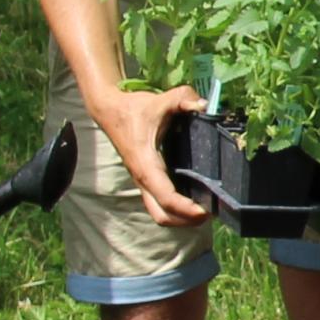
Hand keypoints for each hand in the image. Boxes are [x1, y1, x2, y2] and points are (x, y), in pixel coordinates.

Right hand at [95, 81, 209, 227]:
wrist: (109, 111)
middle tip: (210, 212)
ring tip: (205, 209)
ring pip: (159, 213)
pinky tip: (194, 198)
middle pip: (162, 216)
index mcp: (147, 165)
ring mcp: (142, 182)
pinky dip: (176, 208)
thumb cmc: (134, 109)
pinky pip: (159, 203)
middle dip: (186, 221)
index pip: (166, 198)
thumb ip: (183, 98)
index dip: (187, 209)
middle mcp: (143, 179)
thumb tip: (204, 104)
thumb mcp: (160, 101)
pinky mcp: (145, 180)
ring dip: (181, 218)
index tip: (207, 209)